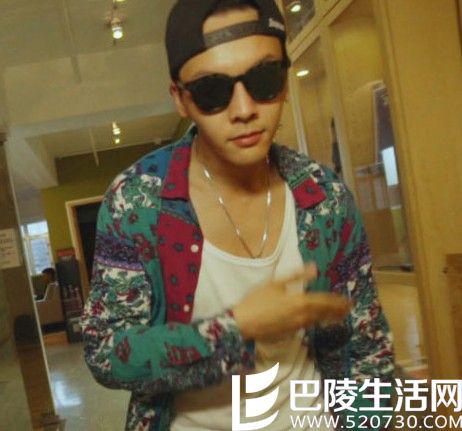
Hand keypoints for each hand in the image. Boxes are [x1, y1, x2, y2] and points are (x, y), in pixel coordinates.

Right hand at [232, 263, 350, 340]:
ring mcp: (297, 326)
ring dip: (329, 317)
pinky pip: (309, 325)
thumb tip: (315, 268)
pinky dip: (317, 321)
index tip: (347, 301)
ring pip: (318, 321)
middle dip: (338, 310)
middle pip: (325, 313)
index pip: (325, 301)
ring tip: (338, 315)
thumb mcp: (276, 283)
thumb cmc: (257, 300)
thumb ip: (297, 275)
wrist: (243, 323)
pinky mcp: (291, 332)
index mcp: (301, 301)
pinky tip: (317, 320)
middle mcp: (303, 316)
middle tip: (348, 309)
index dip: (337, 301)